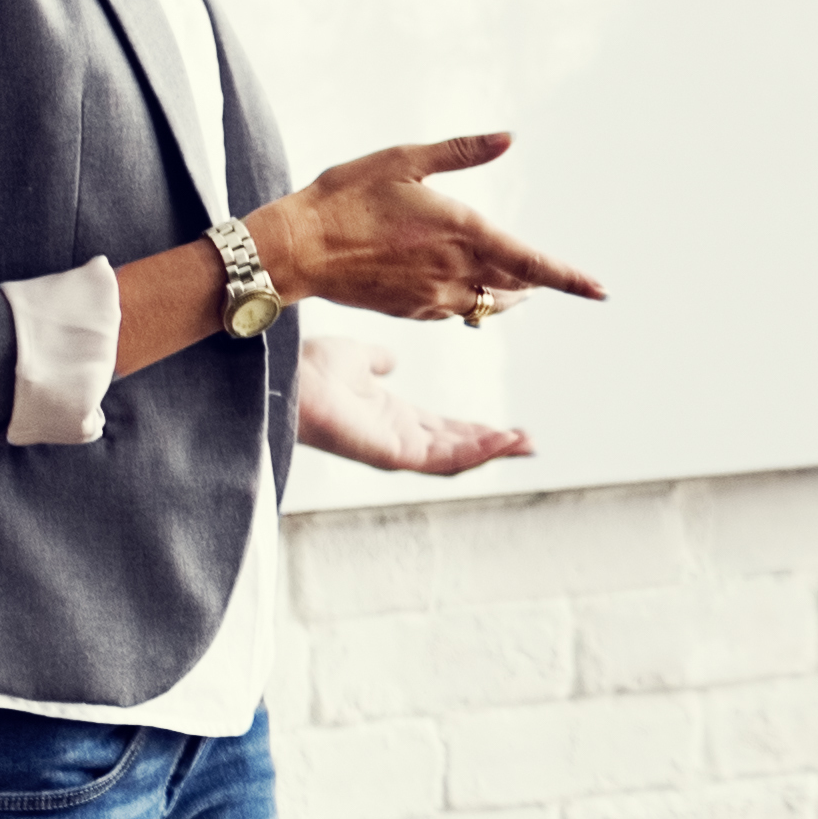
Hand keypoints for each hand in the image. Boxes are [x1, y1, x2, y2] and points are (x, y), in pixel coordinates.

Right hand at [247, 131, 604, 329]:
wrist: (297, 249)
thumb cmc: (346, 197)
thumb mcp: (404, 161)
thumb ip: (461, 153)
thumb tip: (509, 138)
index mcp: (462, 233)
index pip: (533, 263)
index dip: (571, 278)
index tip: (601, 290)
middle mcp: (455, 271)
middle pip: (517, 288)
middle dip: (539, 285)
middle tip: (557, 279)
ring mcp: (433, 297)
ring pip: (490, 305)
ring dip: (508, 296)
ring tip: (518, 286)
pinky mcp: (412, 311)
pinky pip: (456, 311)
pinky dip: (471, 302)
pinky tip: (462, 288)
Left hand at [295, 328, 531, 480]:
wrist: (288, 376)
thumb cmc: (311, 369)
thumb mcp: (356, 358)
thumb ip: (376, 361)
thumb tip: (391, 361)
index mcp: (392, 418)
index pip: (444, 430)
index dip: (477, 429)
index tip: (508, 427)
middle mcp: (397, 438)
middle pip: (456, 449)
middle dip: (493, 446)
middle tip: (528, 442)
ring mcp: (395, 450)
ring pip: (454, 459)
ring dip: (491, 452)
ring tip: (525, 444)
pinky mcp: (392, 455)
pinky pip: (442, 460)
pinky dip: (475, 453)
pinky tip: (502, 441)